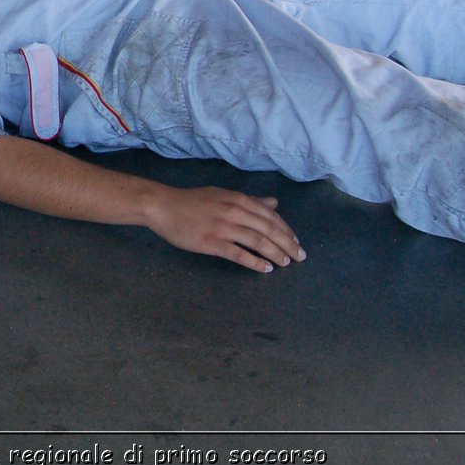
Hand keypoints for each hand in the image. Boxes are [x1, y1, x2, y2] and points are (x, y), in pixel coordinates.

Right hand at [142, 186, 306, 273]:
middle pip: (269, 230)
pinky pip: (240, 254)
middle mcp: (235, 212)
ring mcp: (224, 228)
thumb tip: (274, 203)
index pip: (270, 216)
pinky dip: (255, 262)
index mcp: (238, 199)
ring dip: (276, 254)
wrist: (164, 207)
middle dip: (288, 245)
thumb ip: (249, 201)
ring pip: (258, 242)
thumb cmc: (193, 201)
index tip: (296, 242)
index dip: (286, 230)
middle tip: (300, 257)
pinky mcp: (213, 243)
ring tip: (286, 263)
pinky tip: (266, 269)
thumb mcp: (223, 195)